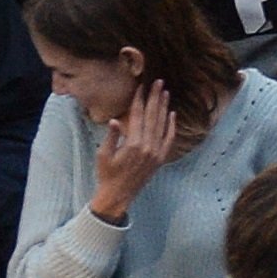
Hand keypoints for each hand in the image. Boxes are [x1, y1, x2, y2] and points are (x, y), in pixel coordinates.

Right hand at [87, 78, 181, 218]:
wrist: (118, 195)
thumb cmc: (107, 174)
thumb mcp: (104, 155)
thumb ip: (111, 137)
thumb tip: (114, 120)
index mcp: (133, 144)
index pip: (137, 116)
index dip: (139, 100)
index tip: (141, 86)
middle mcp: (148, 146)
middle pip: (152, 116)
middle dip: (155, 97)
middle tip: (158, 82)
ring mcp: (156, 152)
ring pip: (162, 125)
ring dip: (164, 107)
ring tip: (165, 92)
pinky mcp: (161, 158)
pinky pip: (169, 138)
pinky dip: (171, 126)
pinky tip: (172, 114)